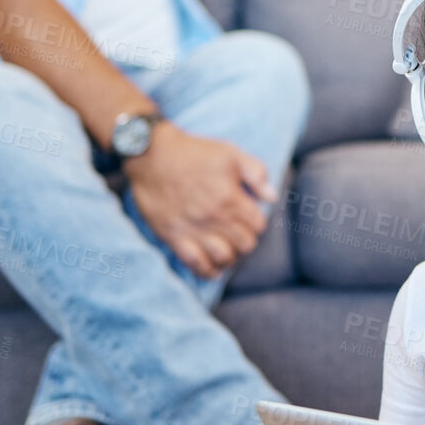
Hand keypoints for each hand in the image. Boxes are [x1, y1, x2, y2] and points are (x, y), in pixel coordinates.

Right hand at [125, 121, 277, 278]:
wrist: (151, 155)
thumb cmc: (193, 153)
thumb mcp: (230, 153)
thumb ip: (256, 172)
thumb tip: (272, 196)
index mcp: (231, 198)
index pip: (258, 225)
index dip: (257, 223)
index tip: (251, 219)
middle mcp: (214, 218)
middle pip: (244, 245)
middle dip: (247, 241)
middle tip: (240, 235)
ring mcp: (193, 229)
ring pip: (223, 258)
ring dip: (230, 257)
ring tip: (228, 251)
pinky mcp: (173, 237)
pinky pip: (194, 264)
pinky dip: (207, 271)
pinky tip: (212, 269)